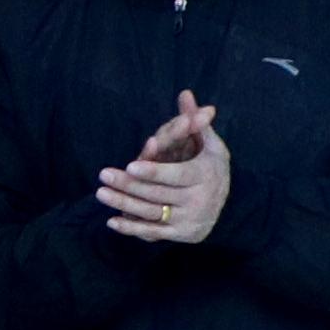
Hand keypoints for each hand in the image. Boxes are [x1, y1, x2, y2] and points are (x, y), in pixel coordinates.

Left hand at [98, 92, 230, 246]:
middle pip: (158, 193)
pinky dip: (131, 229)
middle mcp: (198, 200)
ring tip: (101, 193)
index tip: (130, 166)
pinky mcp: (181, 234)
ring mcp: (189, 220)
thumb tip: (185, 94)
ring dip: (124, 204)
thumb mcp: (210, 144)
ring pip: (152, 213)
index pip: (176, 174)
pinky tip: (111, 221)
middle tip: (103, 175)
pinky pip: (153, 232)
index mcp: (205, 175)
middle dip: (129, 186)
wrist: (228, 207)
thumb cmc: (212, 167)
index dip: (154, 172)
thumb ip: (194, 121)